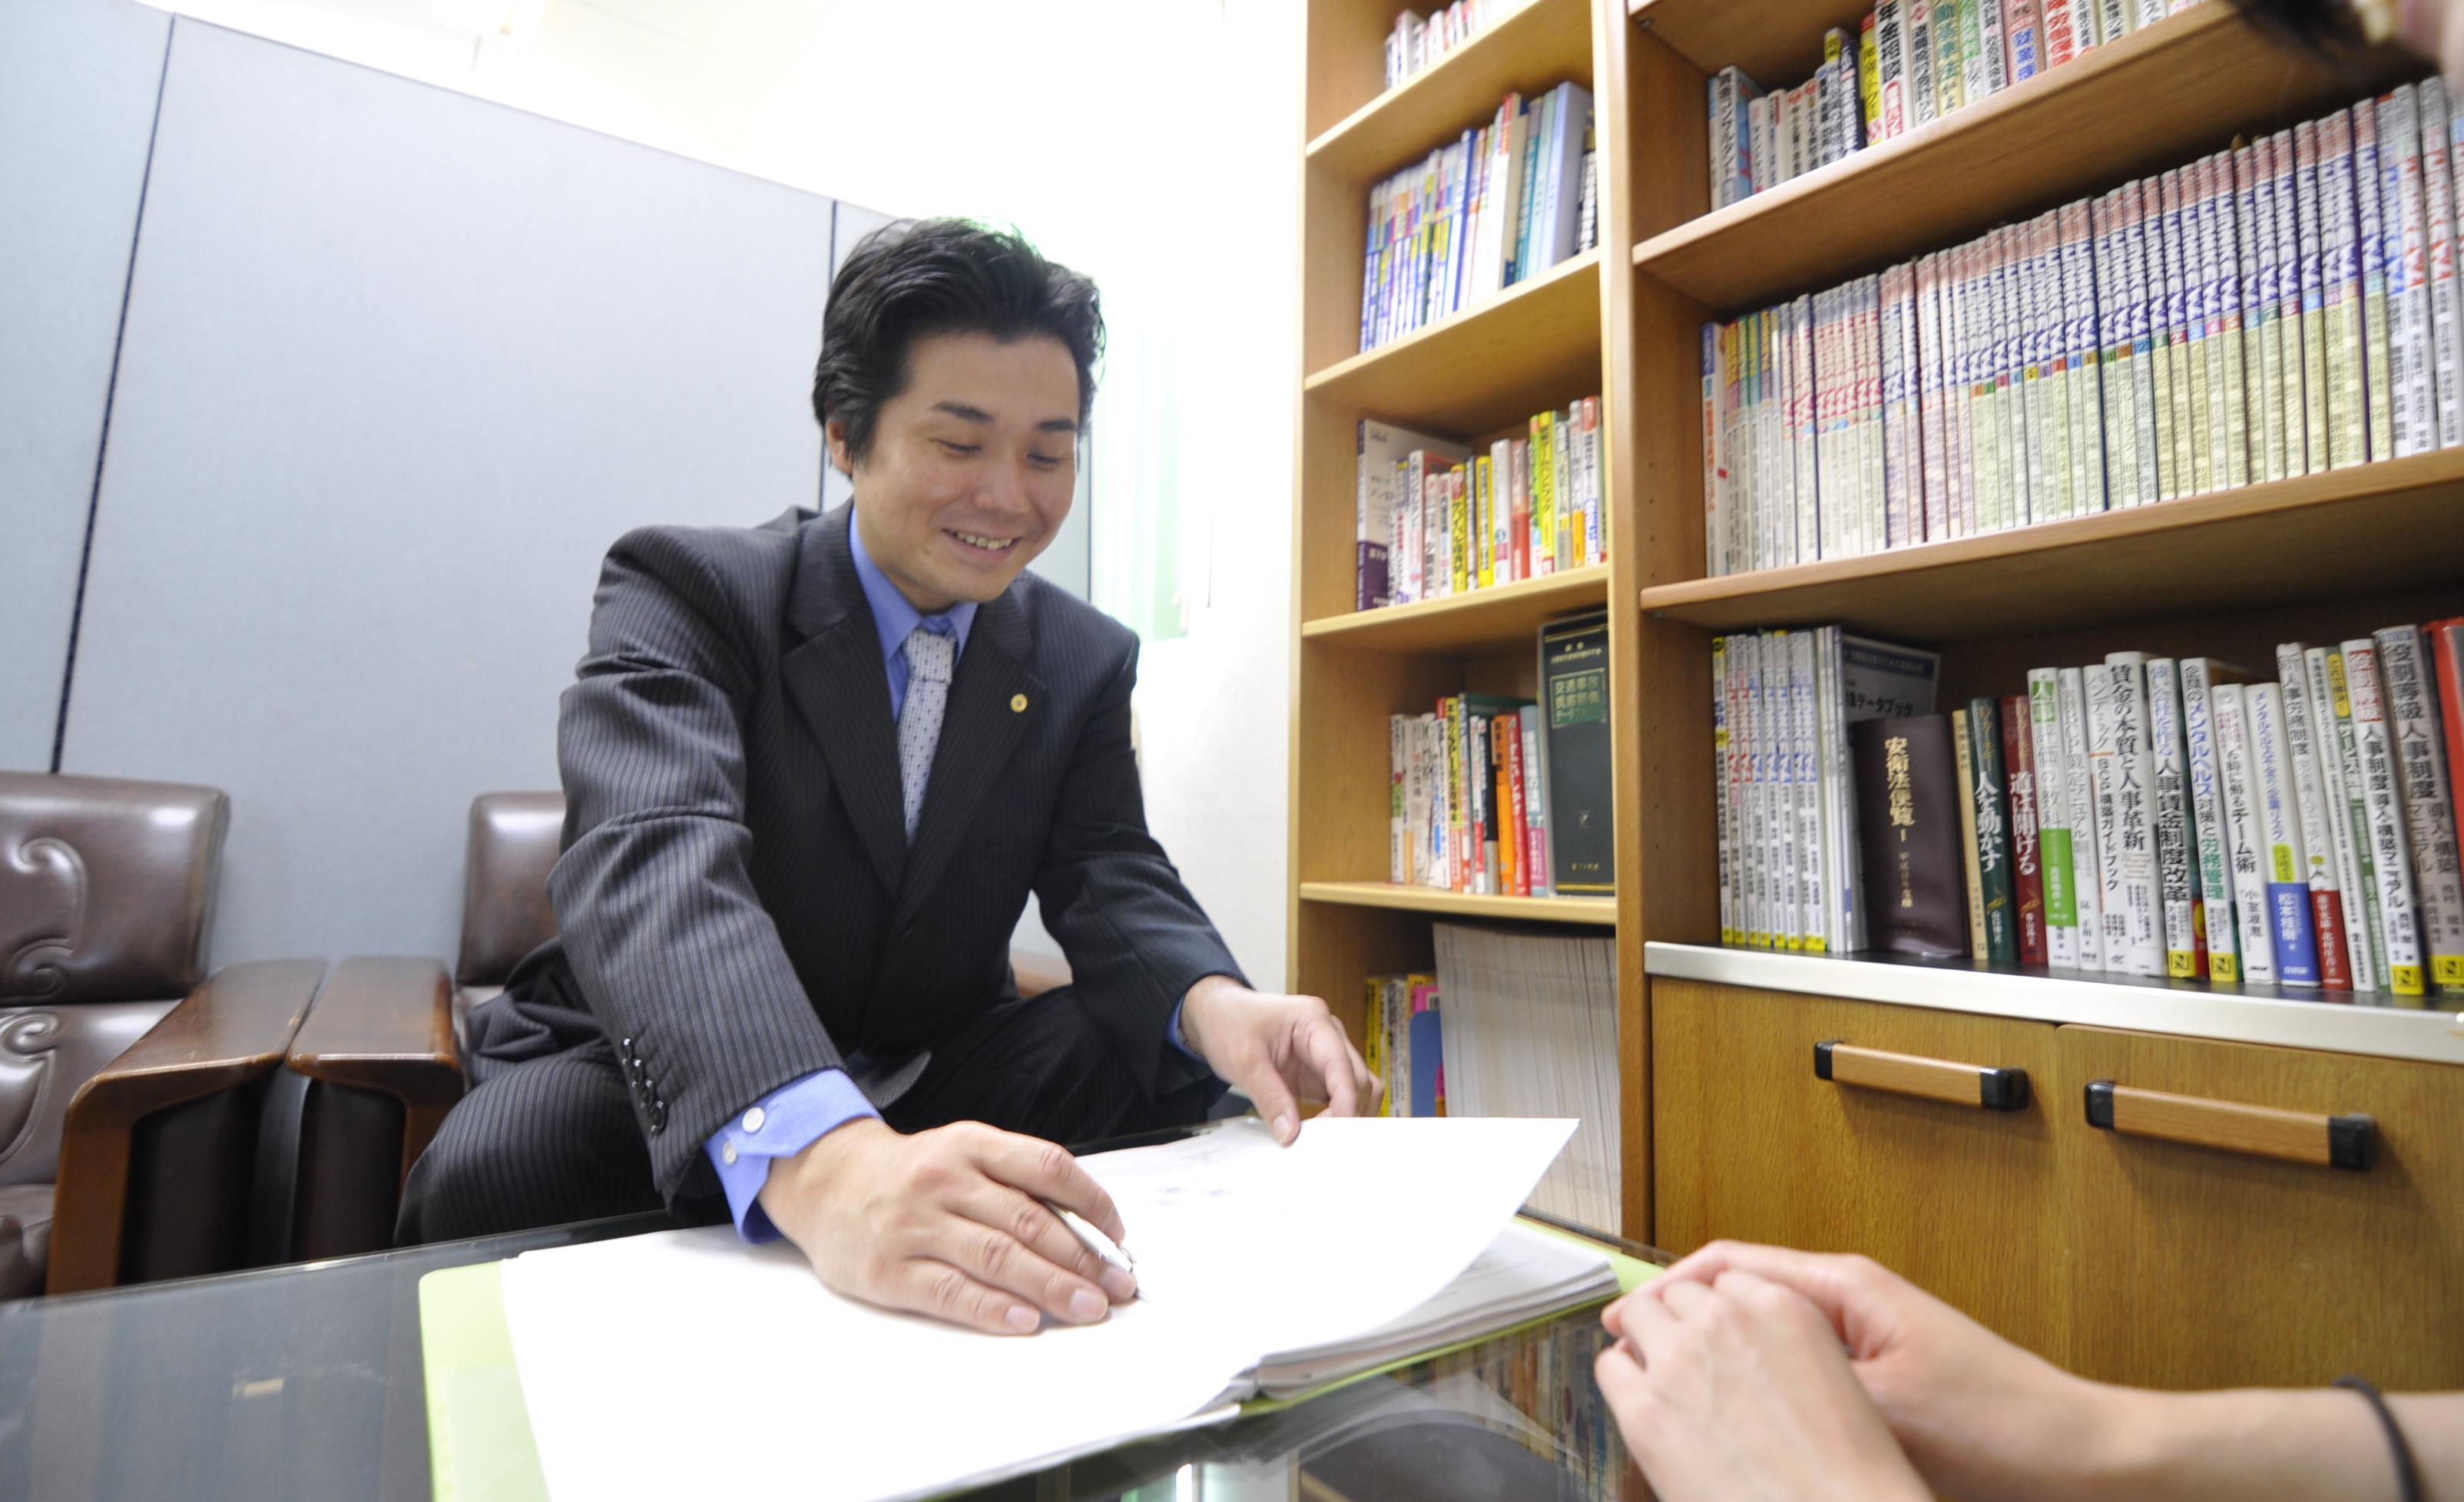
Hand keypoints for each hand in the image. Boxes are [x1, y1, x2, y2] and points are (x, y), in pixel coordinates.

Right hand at [756, 1117, 1136, 1334]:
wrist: (825, 1180)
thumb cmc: (912, 1175)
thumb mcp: (962, 1154)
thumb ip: (1014, 1182)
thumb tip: (1086, 1230)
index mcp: (971, 1144)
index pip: (1046, 1167)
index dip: (1091, 1203)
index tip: (1118, 1237)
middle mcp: (944, 1179)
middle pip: (1027, 1219)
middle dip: (1082, 1257)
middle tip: (1119, 1286)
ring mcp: (914, 1224)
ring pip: (996, 1256)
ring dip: (1051, 1285)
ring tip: (1089, 1307)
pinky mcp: (889, 1269)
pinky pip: (949, 1291)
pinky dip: (992, 1308)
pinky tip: (1026, 1321)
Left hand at [1178, 975, 1378, 1143]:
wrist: (1216, 1015)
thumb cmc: (1229, 1023)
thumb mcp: (1244, 1061)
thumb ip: (1270, 1098)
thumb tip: (1290, 1133)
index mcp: (1313, 1020)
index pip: (1342, 1064)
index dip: (1346, 1100)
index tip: (1336, 1131)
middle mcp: (1328, 1035)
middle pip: (1358, 1078)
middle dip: (1348, 1112)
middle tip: (1326, 1143)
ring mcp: (1325, 1054)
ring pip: (1357, 1088)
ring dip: (1349, 1114)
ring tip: (1327, 1140)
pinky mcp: (1318, 1072)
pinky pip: (1338, 1096)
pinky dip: (1335, 1115)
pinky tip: (1320, 1133)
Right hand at [1627, 1242, 2114, 1501]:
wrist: (2081, 1460)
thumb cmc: (2000, 1430)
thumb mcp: (1880, 1407)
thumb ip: (1795, 1382)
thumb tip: (1721, 1377)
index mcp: (1845, 1287)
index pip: (1729, 1261)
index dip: (1666, 1287)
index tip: (1622, 1319)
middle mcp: (1853, 1299)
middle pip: (1743, 1288)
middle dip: (1683, 1314)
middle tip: (1632, 1353)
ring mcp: (1869, 1335)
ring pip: (1769, 1330)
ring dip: (1721, 1348)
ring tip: (1676, 1383)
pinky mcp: (1884, 1374)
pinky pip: (1799, 1364)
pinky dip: (1761, 1378)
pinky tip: (1746, 1416)